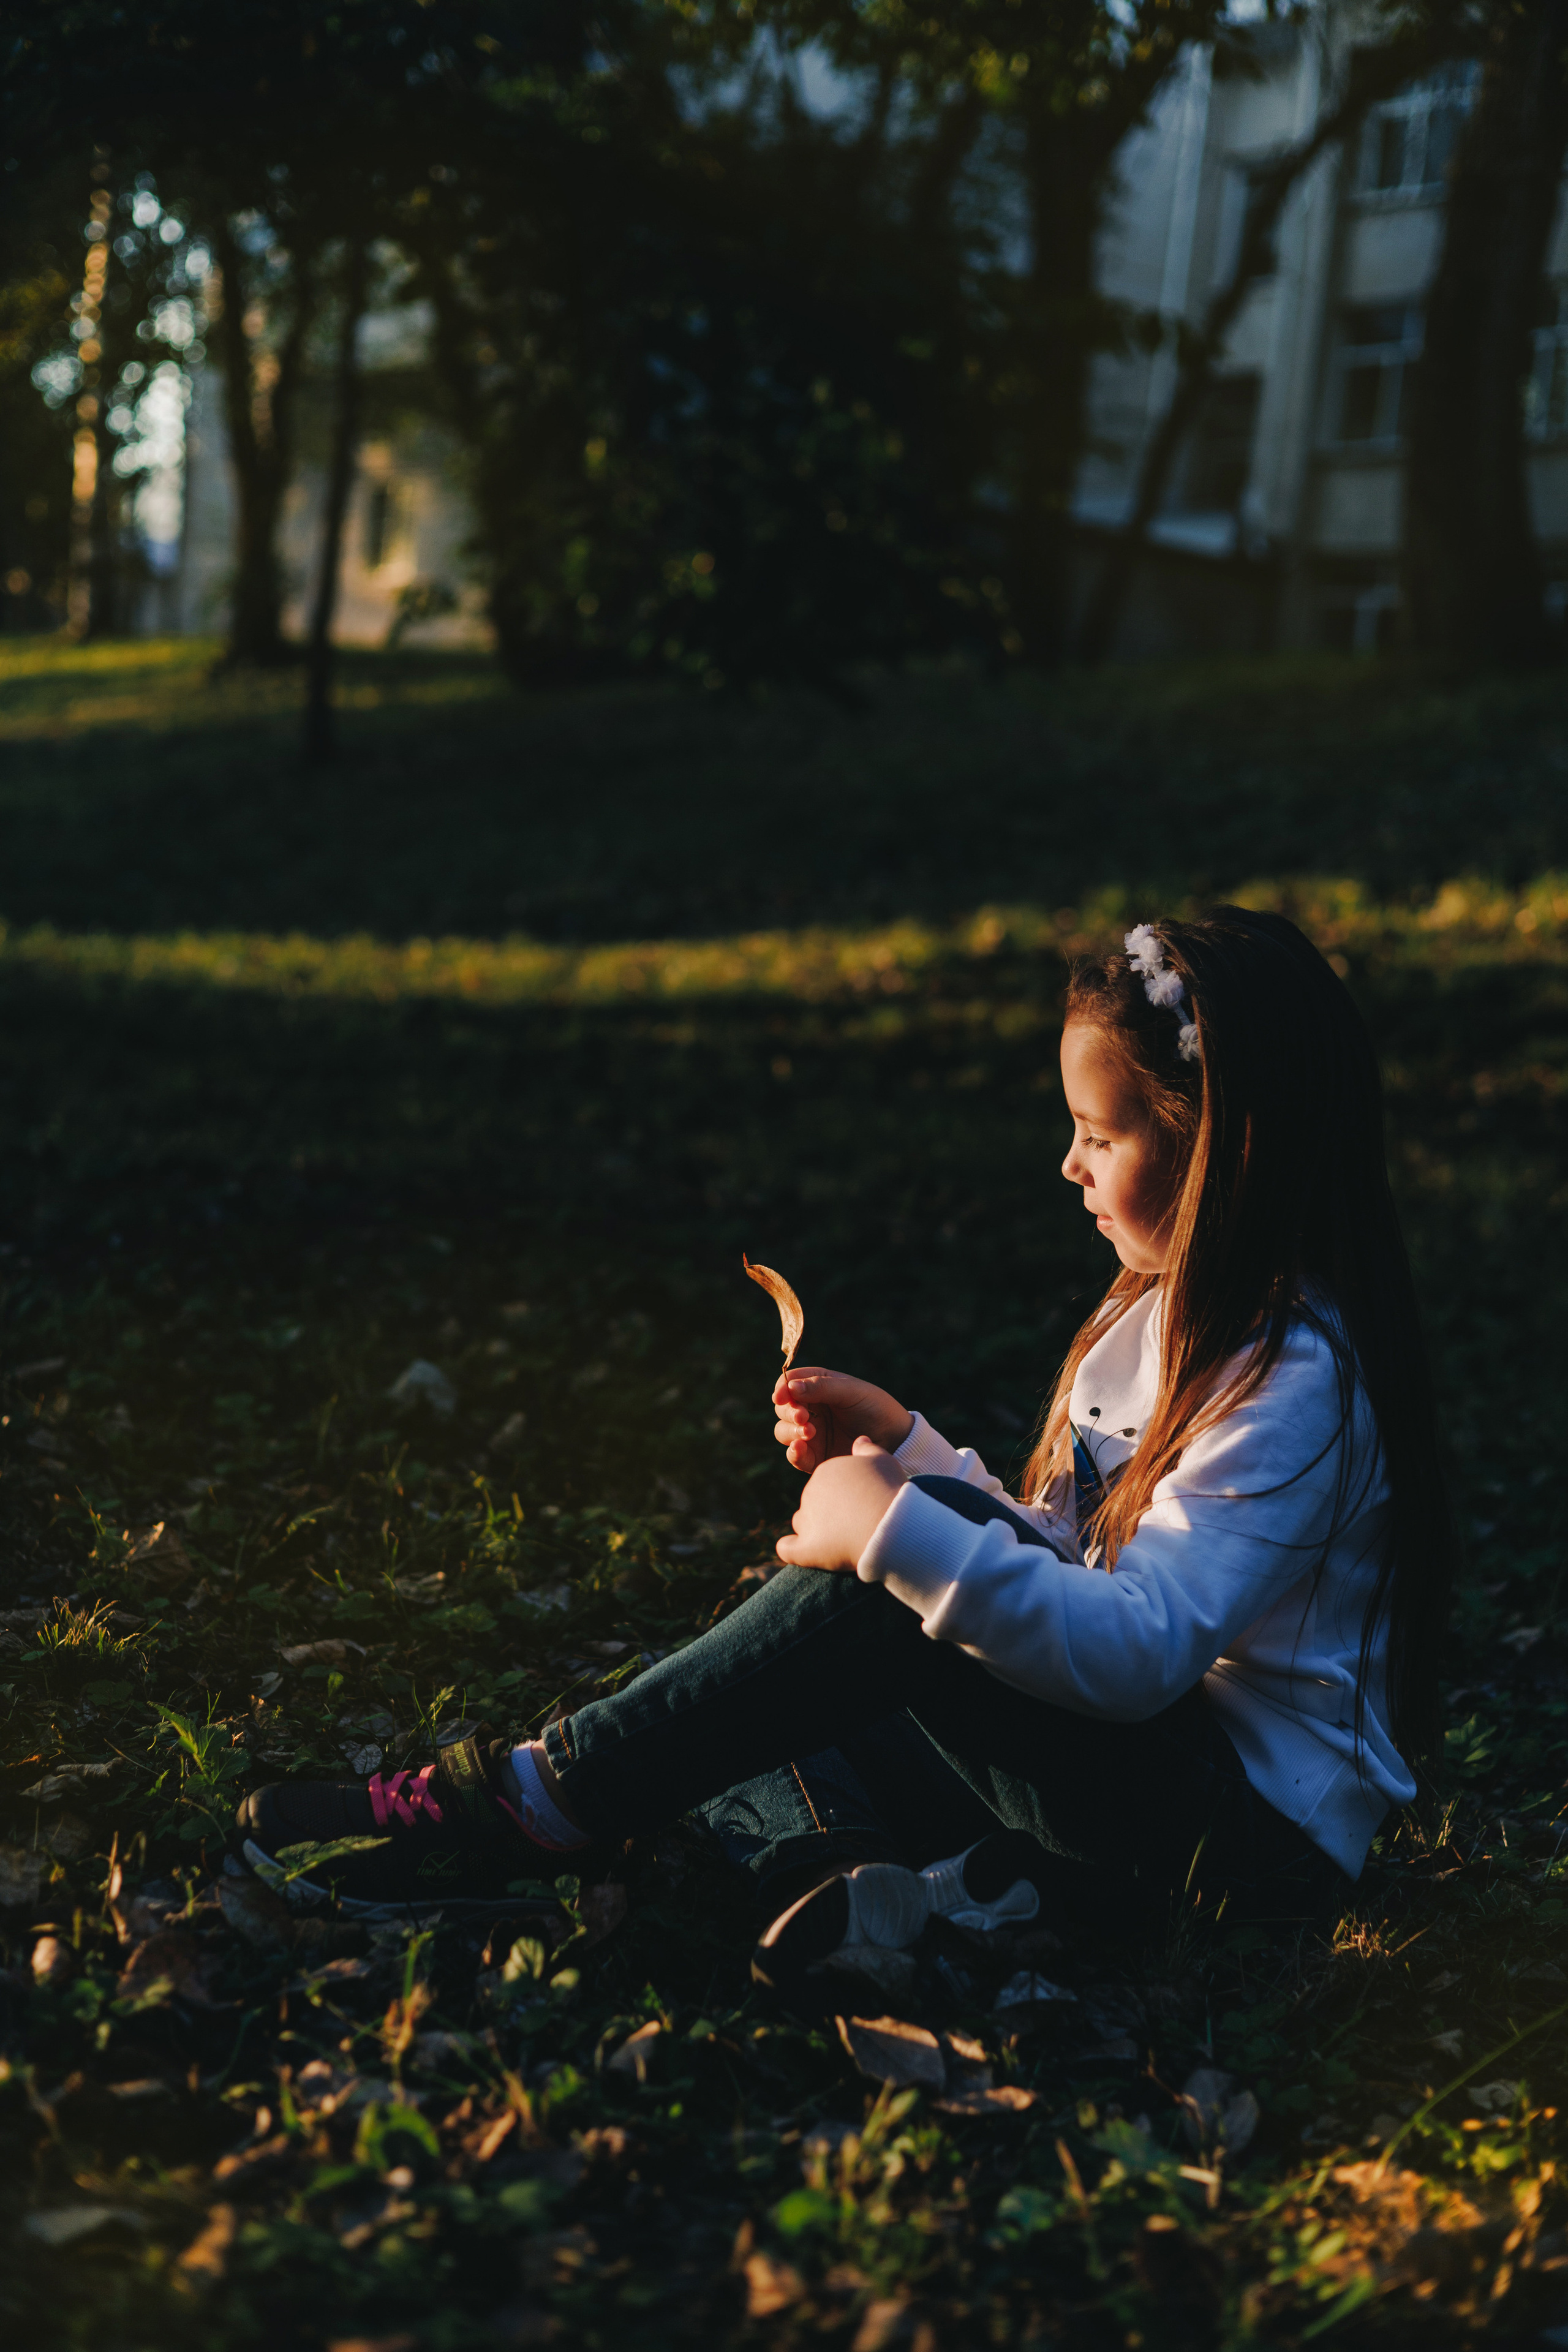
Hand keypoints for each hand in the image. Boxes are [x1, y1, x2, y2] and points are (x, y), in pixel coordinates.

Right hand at [772, 1366, 913, 1473]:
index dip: (783, 1388)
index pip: (790, 1382)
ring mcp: (812, 1433)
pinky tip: (800, 1447)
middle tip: (804, 1416)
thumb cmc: (877, 1408)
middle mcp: (812, 1409)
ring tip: (809, 1432)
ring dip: (790, 1430)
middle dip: (789, 1411)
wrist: (897, 1440)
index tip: (782, 1396)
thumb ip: (822, 1387)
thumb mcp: (852, 1391)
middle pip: (783, 1408)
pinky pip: (795, 1455)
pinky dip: (793, 1452)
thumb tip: (791, 1387)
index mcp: (819, 1386)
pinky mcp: (816, 1457)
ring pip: (783, 1431)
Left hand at [774, 1437, 905, 1572]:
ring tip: (840, 1539)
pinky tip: (804, 1552)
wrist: (891, 1524)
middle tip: (856, 1523)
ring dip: (815, 1529)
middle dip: (830, 1512)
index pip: (827, 1482)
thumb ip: (868, 1449)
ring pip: (803, 1522)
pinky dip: (792, 1549)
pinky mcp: (806, 1548)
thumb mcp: (884, 1461)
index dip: (843, 1494)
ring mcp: (807, 1519)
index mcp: (826, 1470)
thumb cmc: (889, 1491)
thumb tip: (859, 1441)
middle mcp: (810, 1491)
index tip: (862, 1504)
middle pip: (814, 1501)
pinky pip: (787, 1548)